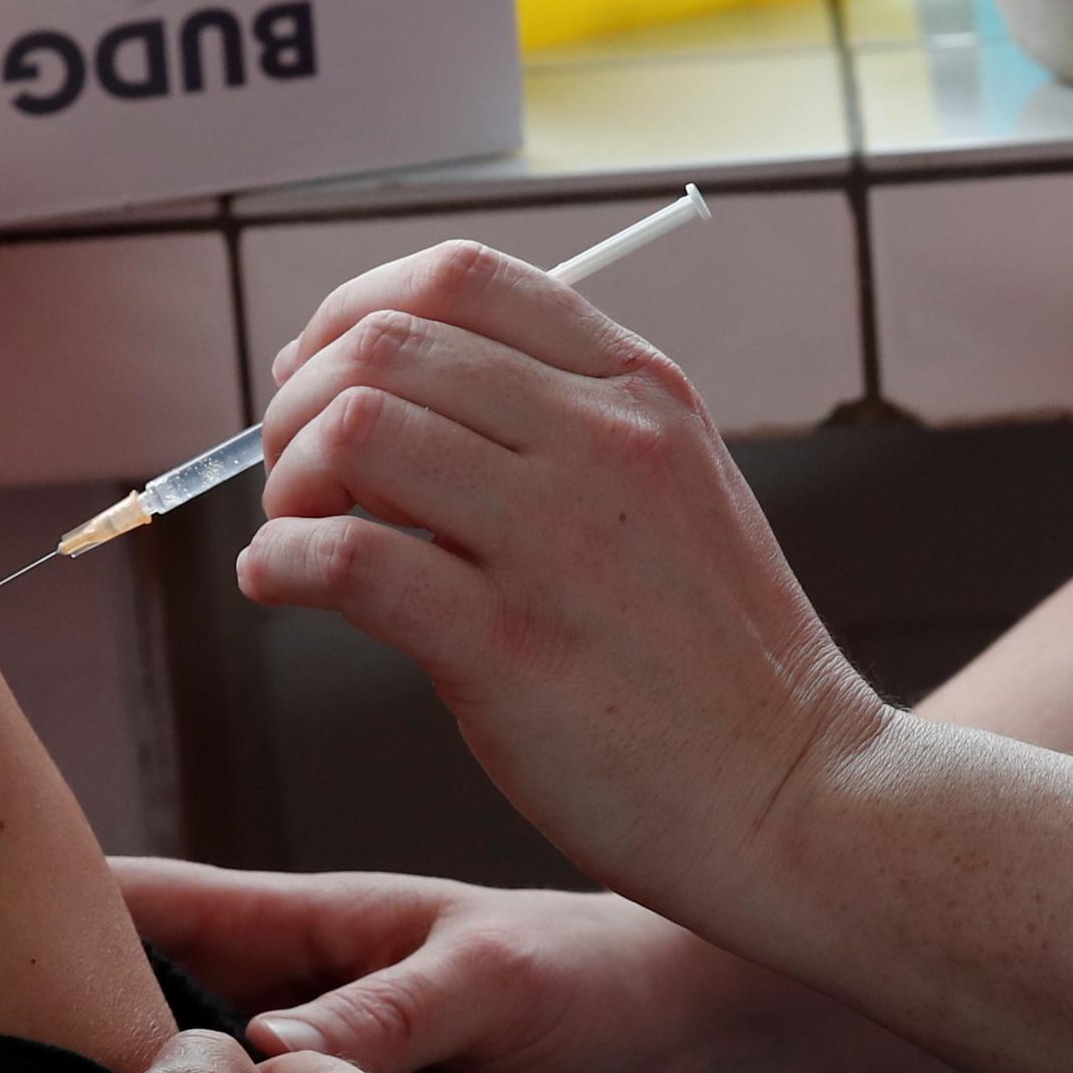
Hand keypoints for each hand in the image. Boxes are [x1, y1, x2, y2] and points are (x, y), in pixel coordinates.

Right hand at [117, 858, 942, 1072]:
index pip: (157, 902)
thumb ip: (381, 1015)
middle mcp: (282, 1004)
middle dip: (60, 1032)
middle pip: (141, 1009)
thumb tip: (262, 1049)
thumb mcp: (484, 980)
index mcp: (302, 928)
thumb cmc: (581, 972)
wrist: (661, 1048)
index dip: (59, 901)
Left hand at [243, 243, 891, 921]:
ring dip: (287, 480)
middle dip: (298, 400)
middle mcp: (599, 440)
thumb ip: (554, 426)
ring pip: (354, 430)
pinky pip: (346, 559)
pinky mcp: (509, 649)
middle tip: (291, 474)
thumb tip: (374, 394)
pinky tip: (283, 587)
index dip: (349, 311)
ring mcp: (556, 540)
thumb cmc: (708, 657)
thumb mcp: (668, 488)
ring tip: (294, 532)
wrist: (792, 795)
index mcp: (638, 388)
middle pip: (383, 343)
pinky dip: (280, 564)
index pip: (459, 276)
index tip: (315, 376)